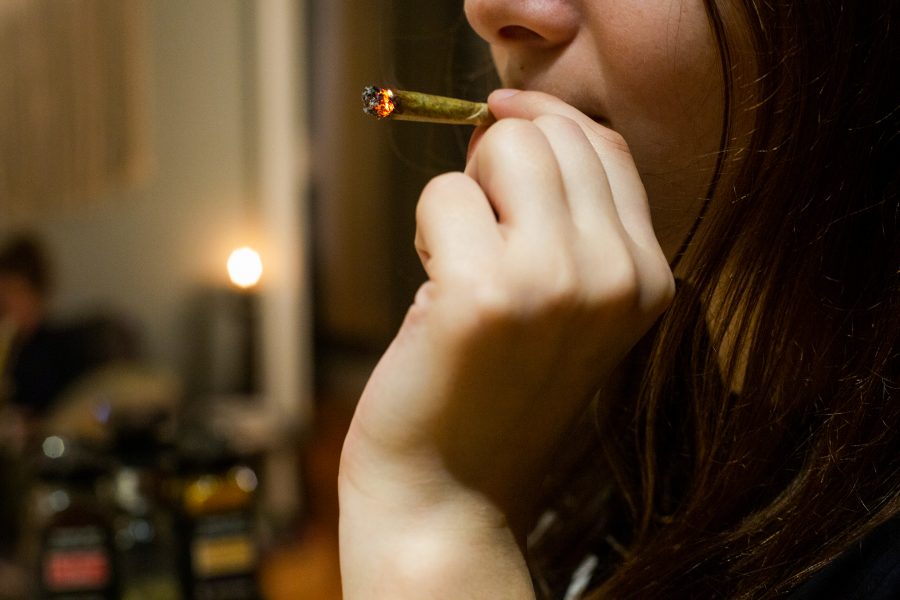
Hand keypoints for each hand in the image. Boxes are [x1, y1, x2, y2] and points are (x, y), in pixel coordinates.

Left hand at [339, 90, 674, 597]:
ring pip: (503, 147)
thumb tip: (510, 118)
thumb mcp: (562, 302)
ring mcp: (558, 284)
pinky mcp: (486, 296)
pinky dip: (425, 233)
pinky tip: (433, 299)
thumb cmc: (490, 387)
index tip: (498, 126)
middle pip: (551, 136)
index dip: (544, 123)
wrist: (449, 492)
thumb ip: (565, 216)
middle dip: (494, 162)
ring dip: (460, 199)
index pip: (607, 146)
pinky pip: (443, 194)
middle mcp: (619, 276)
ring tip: (456, 268)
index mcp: (650, 278)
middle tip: (472, 235)